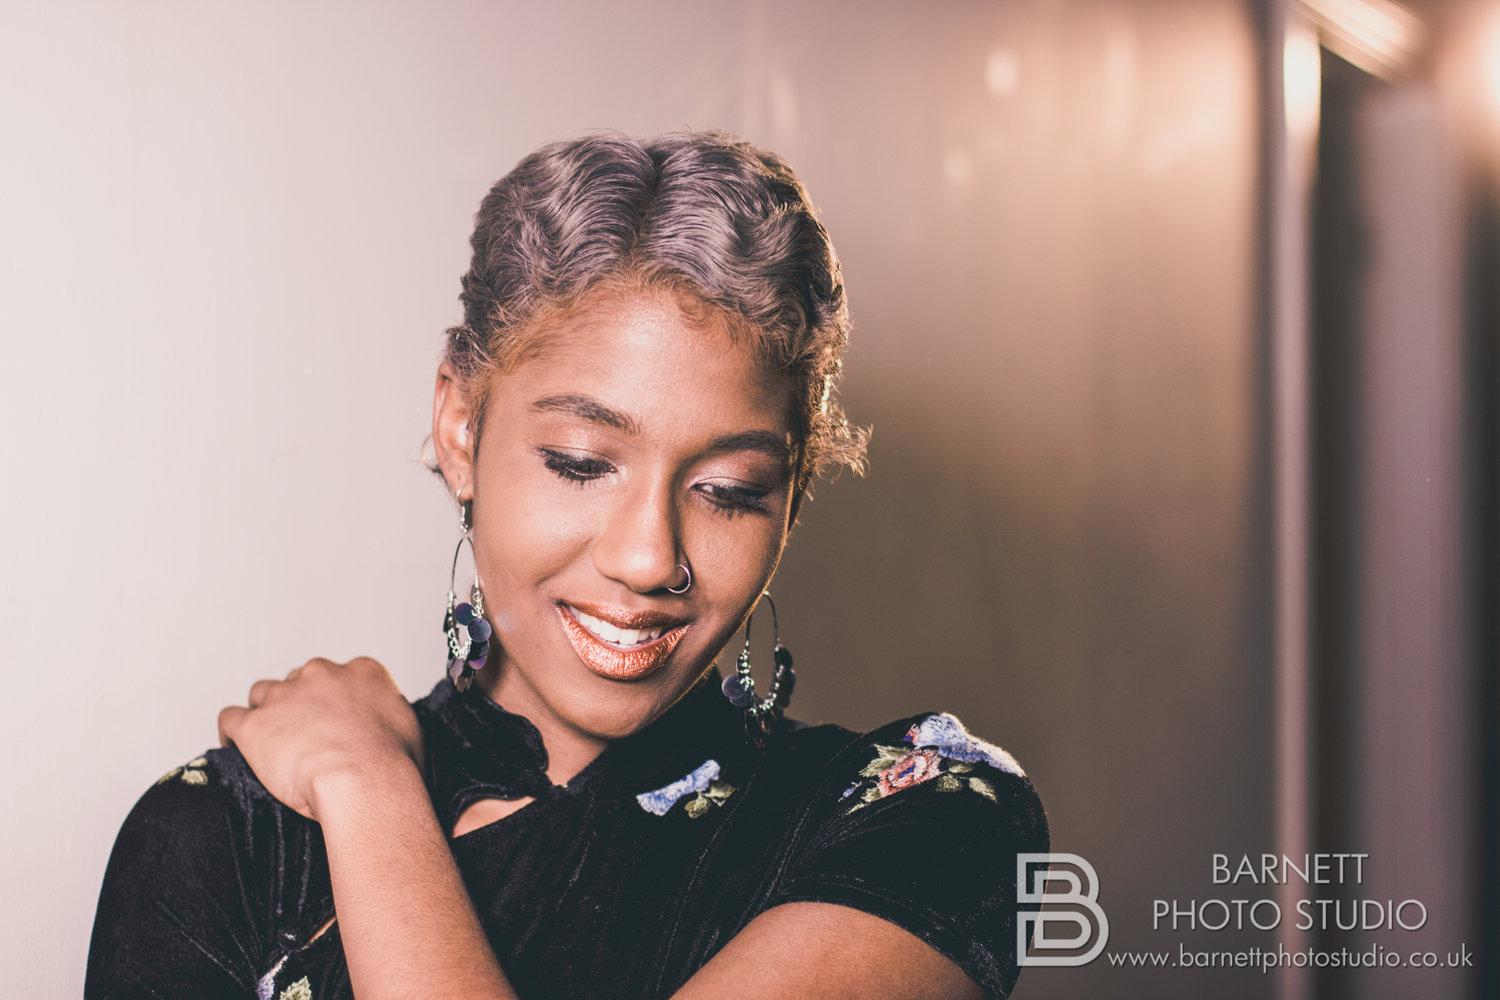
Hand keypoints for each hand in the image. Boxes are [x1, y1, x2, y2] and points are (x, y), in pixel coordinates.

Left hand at [217, 656, 424, 822]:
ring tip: (268, 743)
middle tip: (304, 737)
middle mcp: (321, 674)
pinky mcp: (254, 724)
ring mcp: (285, 696)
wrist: (364, 781)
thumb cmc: (393, 764)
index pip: (339, 675)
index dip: (332, 699)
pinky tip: (236, 746)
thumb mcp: (409, 728)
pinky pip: (230, 718)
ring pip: (262, 693)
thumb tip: (388, 728)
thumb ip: (390, 715)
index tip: (332, 720)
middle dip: (298, 704)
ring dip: (265, 714)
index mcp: (361, 672)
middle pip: (298, 680)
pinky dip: (232, 732)